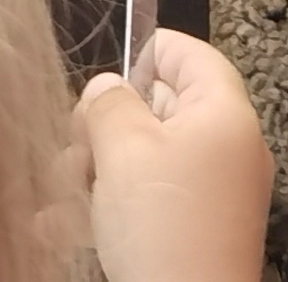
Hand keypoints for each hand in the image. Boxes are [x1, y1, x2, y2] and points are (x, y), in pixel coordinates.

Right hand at [76, 33, 271, 281]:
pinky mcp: (192, 232)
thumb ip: (109, 104)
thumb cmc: (163, 226)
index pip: (190, 54)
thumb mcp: (125, 150)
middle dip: (105, 127)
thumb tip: (105, 88)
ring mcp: (211, 194)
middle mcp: (225, 148)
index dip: (145, 57)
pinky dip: (107, 208)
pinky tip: (61, 226)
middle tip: (75, 150)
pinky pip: (147, 203)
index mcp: (223, 113)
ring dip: (95, 171)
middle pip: (158, 110)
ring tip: (65, 194)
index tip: (108, 84)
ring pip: (143, 160)